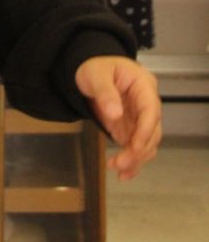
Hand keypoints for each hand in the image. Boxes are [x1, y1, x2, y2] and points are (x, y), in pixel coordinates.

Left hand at [75, 56, 160, 180]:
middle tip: (119, 163)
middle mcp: (147, 104)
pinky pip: (137, 148)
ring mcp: (140, 118)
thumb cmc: (94, 67)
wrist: (89, 70)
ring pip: (147, 144)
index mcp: (143, 86)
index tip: (135, 147)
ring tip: (117, 170)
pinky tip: (124, 174)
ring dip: (136, 160)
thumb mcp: (96, 74)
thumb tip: (115, 114)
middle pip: (152, 131)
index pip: (151, 110)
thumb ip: (105, 92)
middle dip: (138, 150)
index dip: (145, 130)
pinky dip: (132, 162)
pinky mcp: (131, 129)